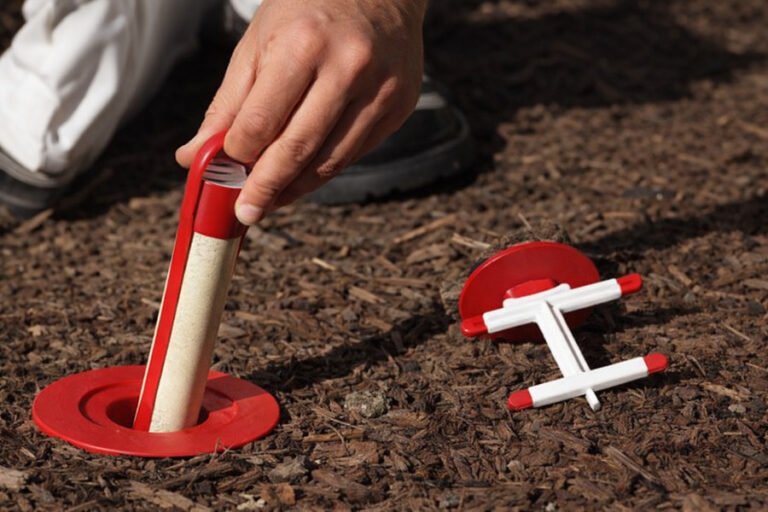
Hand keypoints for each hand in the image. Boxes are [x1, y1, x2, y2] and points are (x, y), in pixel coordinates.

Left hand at [176, 0, 426, 224]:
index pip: (261, 121)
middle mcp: (348, 68)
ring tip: (271, 200)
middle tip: (246, 213)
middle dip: (265, 188)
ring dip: (295, 188)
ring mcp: (380, 90)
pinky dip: (323, 172)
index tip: (222, 176)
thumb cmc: (309, 11)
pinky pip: (354, 153)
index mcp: (303, 45)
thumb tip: (194, 156)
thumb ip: (228, 103)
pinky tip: (302, 177)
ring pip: (330, 161)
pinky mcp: (399, 106)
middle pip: (298, 148)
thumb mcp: (259, 43)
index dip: (237, 156)